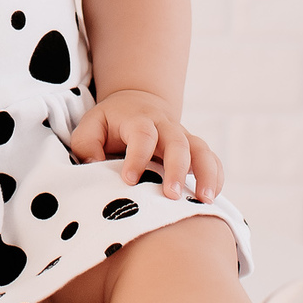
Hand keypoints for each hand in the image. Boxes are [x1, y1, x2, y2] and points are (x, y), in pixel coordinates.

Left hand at [69, 91, 223, 202]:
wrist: (137, 102)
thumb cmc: (110, 122)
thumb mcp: (90, 126)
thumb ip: (86, 145)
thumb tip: (97, 168)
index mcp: (138, 120)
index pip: (142, 136)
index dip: (137, 157)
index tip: (129, 180)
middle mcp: (165, 126)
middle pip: (177, 143)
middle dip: (176, 170)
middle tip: (171, 196)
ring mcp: (183, 136)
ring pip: (201, 150)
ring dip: (205, 173)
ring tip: (204, 200)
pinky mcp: (194, 149)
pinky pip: (212, 159)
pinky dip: (216, 176)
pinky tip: (211, 197)